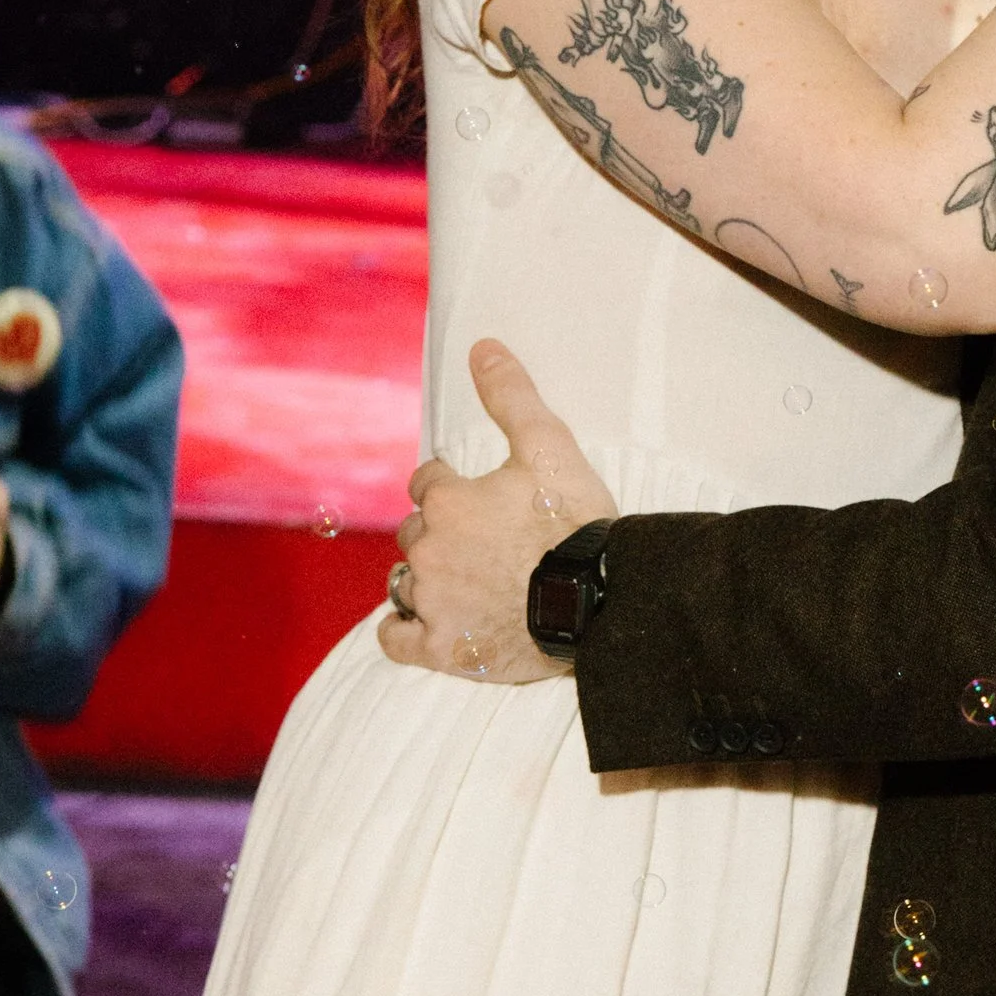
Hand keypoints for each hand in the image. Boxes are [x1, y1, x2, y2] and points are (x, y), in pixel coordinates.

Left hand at [380, 342, 618, 684]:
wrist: (600, 598)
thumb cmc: (576, 521)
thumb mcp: (549, 445)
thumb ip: (510, 395)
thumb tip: (482, 346)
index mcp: (448, 502)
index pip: (426, 483)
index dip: (449, 485)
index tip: (475, 494)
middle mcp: (428, 550)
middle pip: (414, 532)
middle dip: (438, 531)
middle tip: (479, 539)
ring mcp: (432, 602)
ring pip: (403, 581)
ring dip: (423, 576)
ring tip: (459, 578)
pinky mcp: (442, 648)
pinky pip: (395, 638)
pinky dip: (402, 629)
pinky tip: (421, 621)